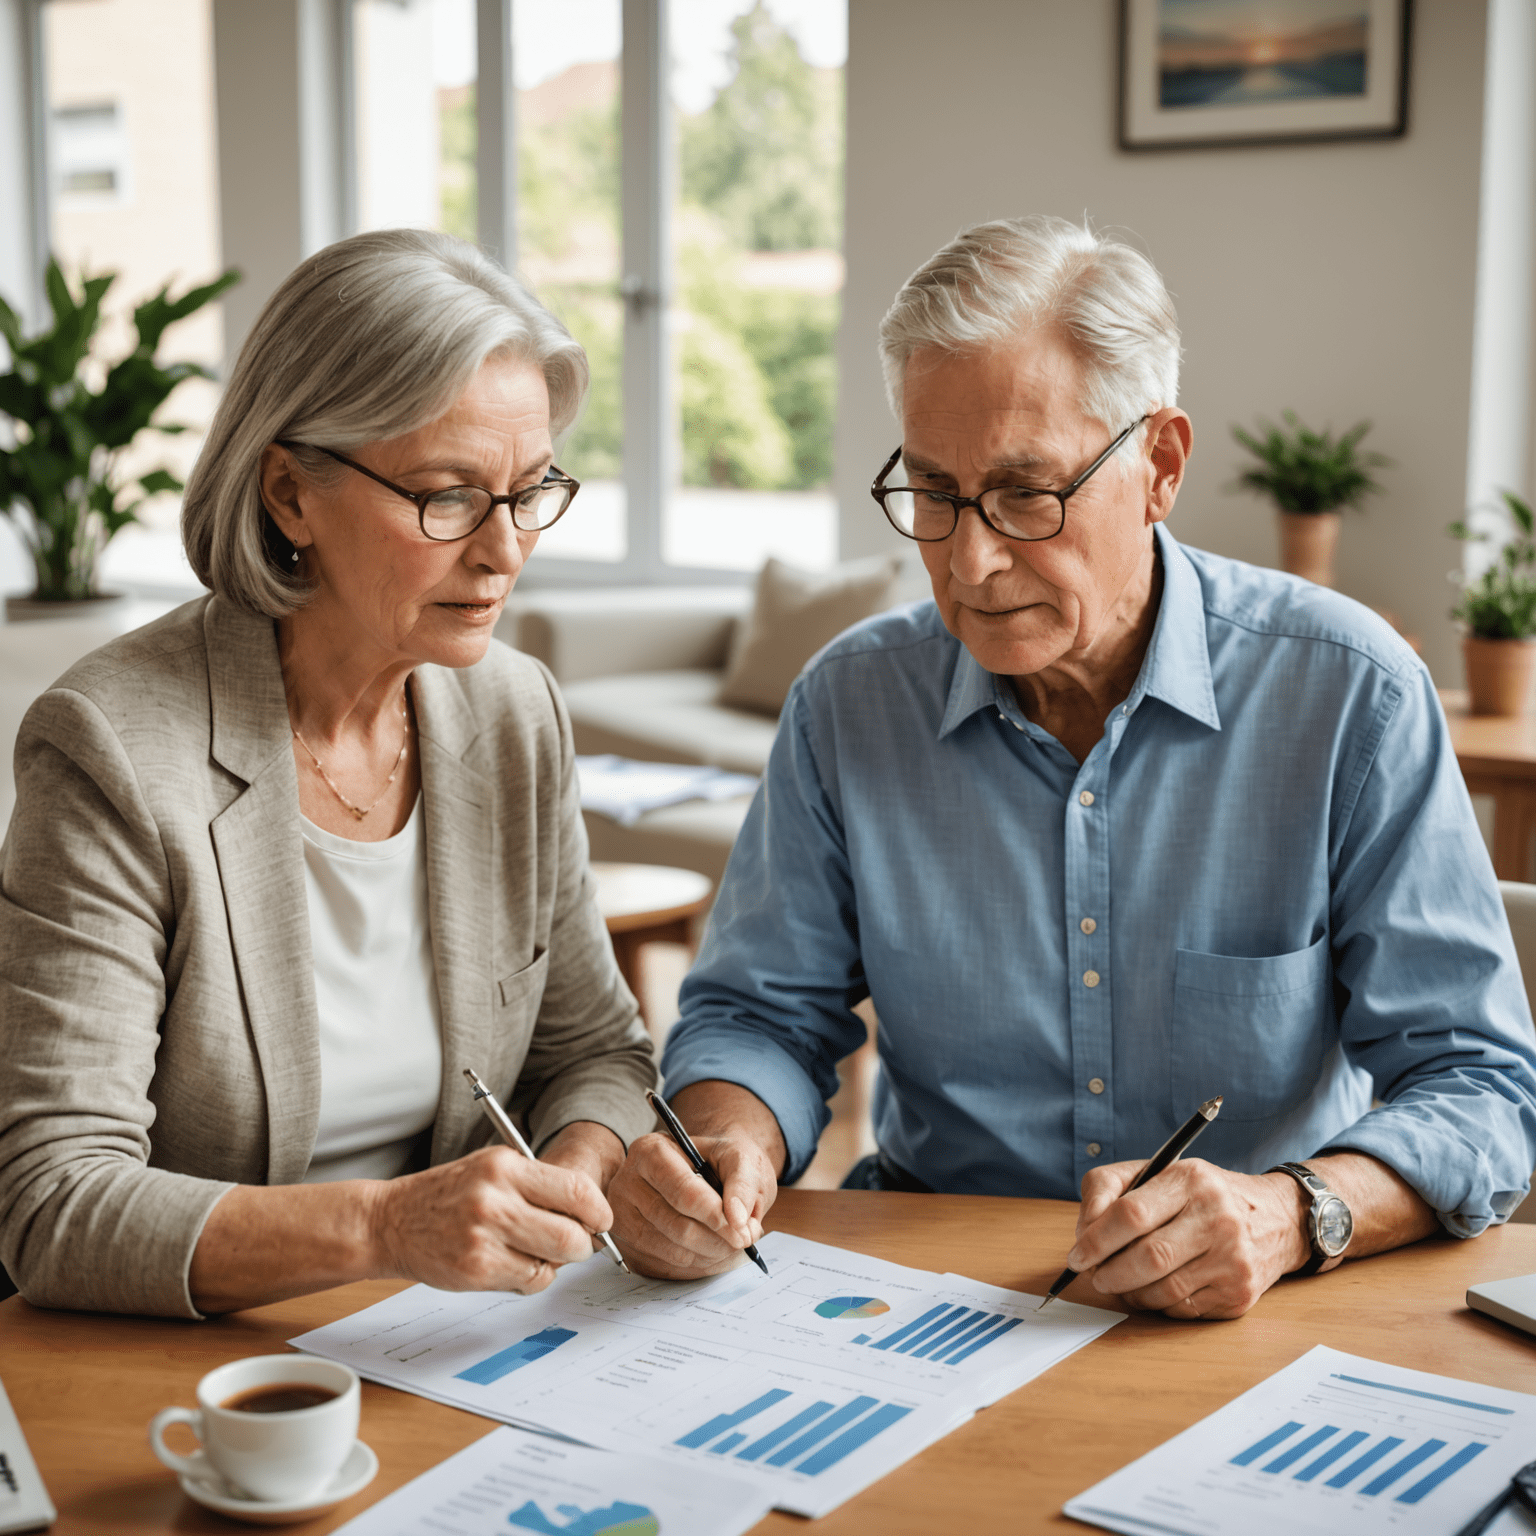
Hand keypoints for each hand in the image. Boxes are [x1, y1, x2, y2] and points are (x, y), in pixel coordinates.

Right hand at [368, 1145, 614, 1293]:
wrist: (390, 1220)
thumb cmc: (449, 1195)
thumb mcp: (492, 1169)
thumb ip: (538, 1185)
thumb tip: (589, 1215)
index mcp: (506, 1166)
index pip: (576, 1190)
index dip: (598, 1211)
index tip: (601, 1220)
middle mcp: (496, 1199)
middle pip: (572, 1235)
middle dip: (583, 1245)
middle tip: (576, 1244)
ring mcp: (485, 1237)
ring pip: (553, 1262)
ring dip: (555, 1263)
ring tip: (535, 1251)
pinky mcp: (476, 1269)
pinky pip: (529, 1281)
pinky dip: (532, 1277)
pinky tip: (513, 1264)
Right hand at [608, 1129, 778, 1278]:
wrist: (705, 1171)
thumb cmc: (719, 1162)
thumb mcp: (740, 1158)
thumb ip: (742, 1184)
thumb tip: (737, 1219)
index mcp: (651, 1151)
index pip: (682, 1191)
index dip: (715, 1214)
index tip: (742, 1230)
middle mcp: (628, 1183)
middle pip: (677, 1225)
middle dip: (718, 1239)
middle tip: (744, 1239)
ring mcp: (623, 1217)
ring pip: (672, 1251)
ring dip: (711, 1254)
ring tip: (732, 1244)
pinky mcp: (628, 1245)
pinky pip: (666, 1267)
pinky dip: (698, 1264)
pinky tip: (714, 1251)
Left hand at [1067, 1158, 1310, 1319]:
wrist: (1275, 1218)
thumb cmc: (1201, 1195)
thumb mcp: (1157, 1172)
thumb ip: (1108, 1189)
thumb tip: (1082, 1232)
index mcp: (1190, 1180)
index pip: (1131, 1214)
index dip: (1096, 1240)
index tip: (1077, 1256)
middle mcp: (1217, 1218)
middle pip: (1147, 1258)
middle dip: (1109, 1273)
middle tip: (1095, 1276)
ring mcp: (1233, 1259)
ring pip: (1162, 1290)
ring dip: (1130, 1292)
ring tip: (1121, 1282)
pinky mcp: (1239, 1294)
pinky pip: (1182, 1309)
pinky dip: (1158, 1304)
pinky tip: (1155, 1289)